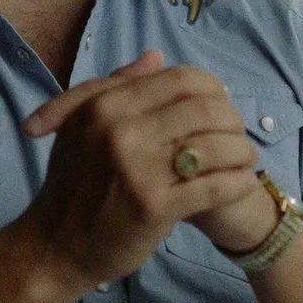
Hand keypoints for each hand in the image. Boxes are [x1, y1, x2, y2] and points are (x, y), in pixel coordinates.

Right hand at [17, 51, 271, 287]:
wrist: (54, 246)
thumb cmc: (71, 184)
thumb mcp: (81, 125)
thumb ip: (117, 87)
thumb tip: (156, 56)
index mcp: (105, 104)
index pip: (181, 80)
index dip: (213, 90)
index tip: (222, 106)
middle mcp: (120, 130)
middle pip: (205, 110)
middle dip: (233, 120)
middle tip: (239, 135)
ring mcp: (137, 169)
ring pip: (215, 146)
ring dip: (241, 151)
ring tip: (247, 159)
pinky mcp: (154, 206)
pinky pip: (213, 186)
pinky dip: (236, 182)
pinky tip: (243, 182)